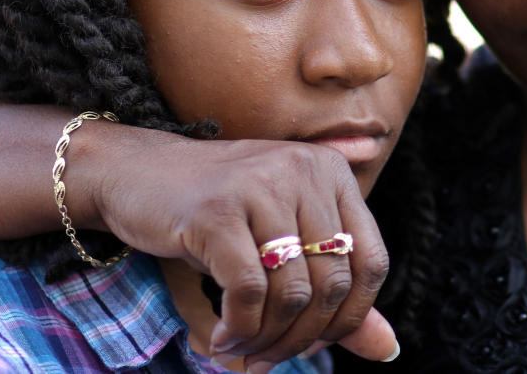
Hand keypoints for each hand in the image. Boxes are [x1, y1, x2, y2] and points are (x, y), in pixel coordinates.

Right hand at [71, 126, 395, 365]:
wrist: (137, 172)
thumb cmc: (218, 210)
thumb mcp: (283, 238)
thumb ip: (335, 291)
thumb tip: (389, 350)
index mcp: (331, 173)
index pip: (371, 262)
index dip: (351, 317)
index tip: (314, 341)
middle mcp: (303, 170)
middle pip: (332, 284)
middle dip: (303, 338)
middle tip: (270, 359)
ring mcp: (260, 187)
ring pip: (292, 293)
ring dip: (268, 340)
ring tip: (243, 352)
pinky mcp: (217, 211)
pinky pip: (249, 292)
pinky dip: (239, 329)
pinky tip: (222, 339)